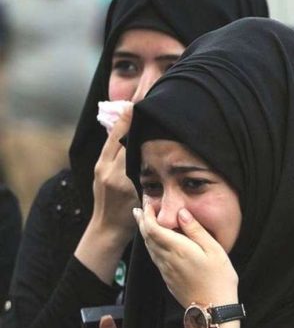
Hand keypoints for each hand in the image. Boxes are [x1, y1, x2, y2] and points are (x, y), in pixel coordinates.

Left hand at [75, 104, 138, 284]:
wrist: (106, 231)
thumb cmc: (131, 219)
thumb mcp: (146, 198)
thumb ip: (151, 177)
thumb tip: (162, 154)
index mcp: (121, 177)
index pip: (131, 143)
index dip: (139, 124)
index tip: (147, 106)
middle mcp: (108, 169)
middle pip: (121, 135)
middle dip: (131, 117)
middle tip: (144, 97)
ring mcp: (100, 167)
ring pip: (114, 137)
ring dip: (124, 120)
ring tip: (136, 102)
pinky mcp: (98, 167)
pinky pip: (110, 144)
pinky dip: (118, 130)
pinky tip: (127, 119)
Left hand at [133, 203, 238, 307]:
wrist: (213, 308)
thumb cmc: (219, 278)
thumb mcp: (213, 249)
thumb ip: (195, 230)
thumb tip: (181, 212)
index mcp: (178, 249)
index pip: (153, 229)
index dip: (147, 215)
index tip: (148, 204)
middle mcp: (167, 260)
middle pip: (147, 238)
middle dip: (142, 221)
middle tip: (139, 209)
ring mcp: (166, 271)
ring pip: (149, 248)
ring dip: (145, 233)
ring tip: (144, 222)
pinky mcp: (168, 279)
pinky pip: (155, 258)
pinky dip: (151, 245)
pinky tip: (156, 243)